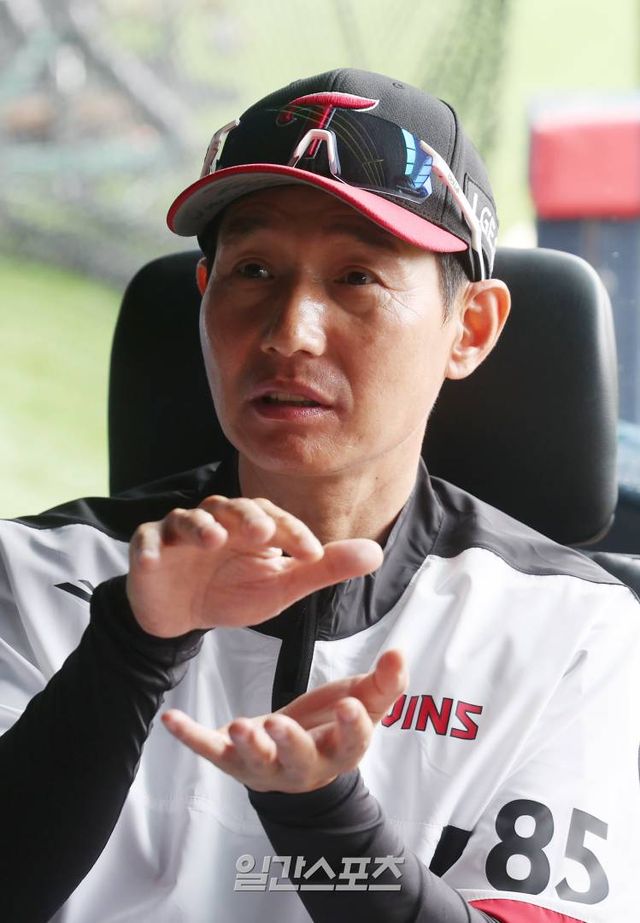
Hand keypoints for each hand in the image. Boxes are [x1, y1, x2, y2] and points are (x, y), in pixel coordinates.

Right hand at [126, 496, 382, 636]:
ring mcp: (179, 534)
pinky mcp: (148, 550)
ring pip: (189, 518)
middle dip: (247, 517)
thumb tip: (376, 553)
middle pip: (230, 507)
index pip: (275, 518)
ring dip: (200, 526)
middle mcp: (216, 521)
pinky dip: (147, 548)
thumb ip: (324, 569)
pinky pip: (145, 542)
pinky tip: (153, 559)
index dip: (294, 532)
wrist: (180, 616)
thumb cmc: (233, 592)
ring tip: (214, 539)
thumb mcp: (281, 587)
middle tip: (263, 532)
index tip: (313, 554)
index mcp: (251, 526)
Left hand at [162, 649, 407, 791]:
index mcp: (340, 751)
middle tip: (279, 726)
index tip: (349, 705)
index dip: (351, 728)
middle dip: (289, 744)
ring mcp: (264, 768)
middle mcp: (302, 767)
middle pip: (299, 761)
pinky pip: (209, 750)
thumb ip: (384, 682)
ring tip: (238, 726)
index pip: (351, 743)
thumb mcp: (362, 701)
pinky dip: (190, 736)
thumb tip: (400, 652)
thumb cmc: (332, 724)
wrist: (297, 754)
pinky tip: (171, 719)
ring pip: (255, 763)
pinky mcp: (232, 761)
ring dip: (246, 746)